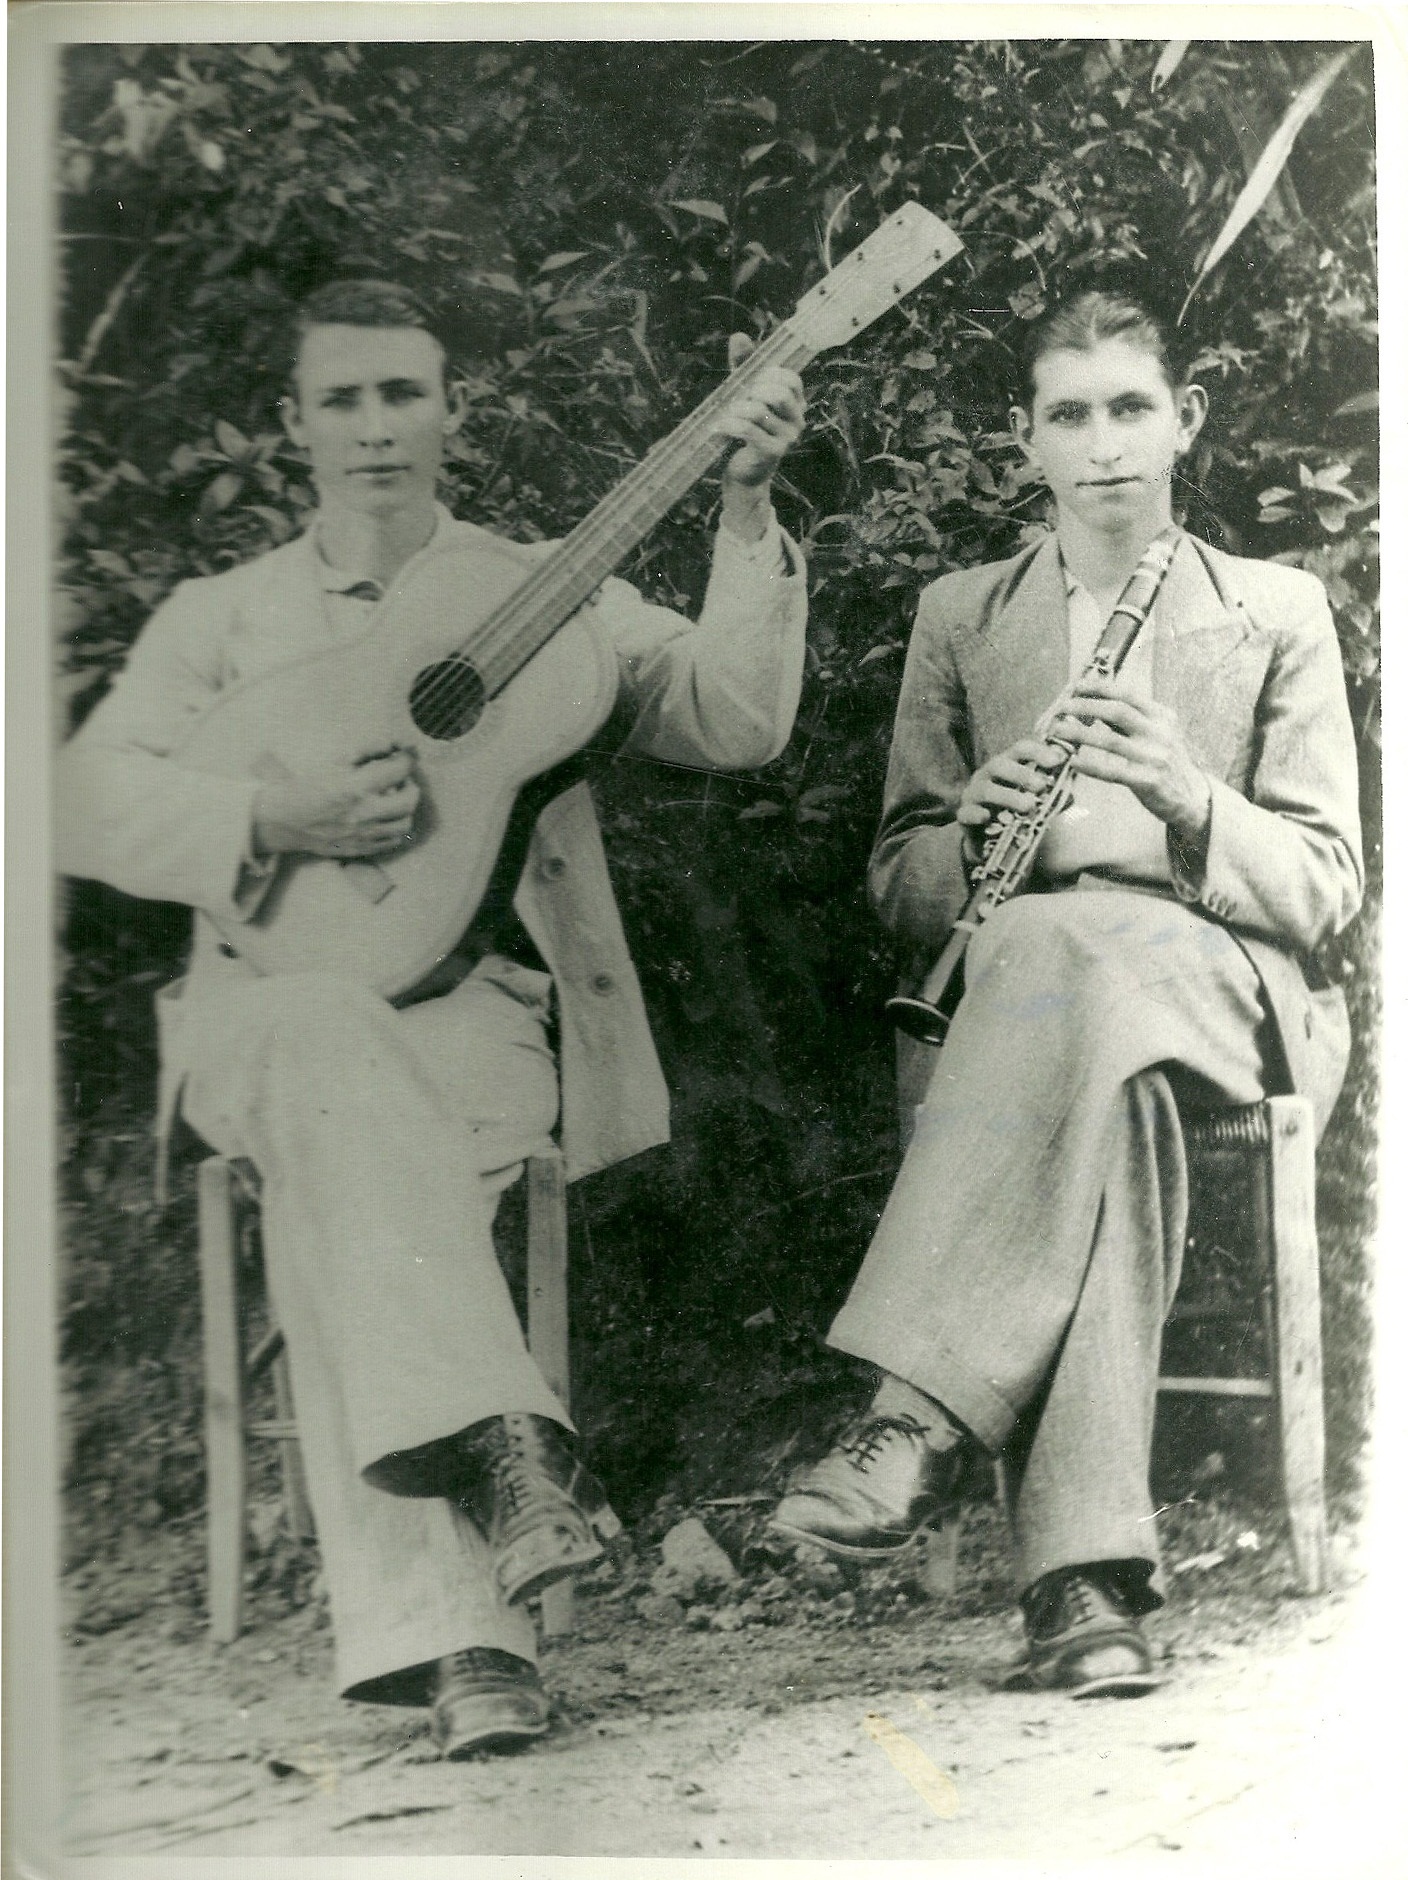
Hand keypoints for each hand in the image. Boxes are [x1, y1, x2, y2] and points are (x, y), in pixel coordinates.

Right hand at [252, 746, 420, 858]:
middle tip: (400, 780)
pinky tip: (384, 817)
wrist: (286, 819)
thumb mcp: (337, 761)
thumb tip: (398, 744)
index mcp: (356, 787)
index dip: (406, 759)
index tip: (404, 757)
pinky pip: (394, 841)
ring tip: (393, 800)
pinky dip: (395, 827)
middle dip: (410, 785)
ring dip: (405, 809)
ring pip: (406, 824)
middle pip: (410, 800)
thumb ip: (370, 749)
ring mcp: (364, 835)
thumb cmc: (311, 785)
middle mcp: (364, 813)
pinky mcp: (362, 850)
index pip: (399, 770)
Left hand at [714, 333, 805, 538]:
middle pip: (776, 392)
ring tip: (724, 418)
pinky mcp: (772, 453)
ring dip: (734, 411)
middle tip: (737, 404)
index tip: (751, 385)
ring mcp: (788, 438)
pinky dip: (728, 425)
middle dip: (751, 393)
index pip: (790, 378)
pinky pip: (748, 430)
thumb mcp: (744, 394)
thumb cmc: (745, 430)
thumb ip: (743, 366)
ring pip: (757, 410)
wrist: (744, 473)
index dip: (767, 375)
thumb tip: (739, 336)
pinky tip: (718, 428)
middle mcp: (798, 420)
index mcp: (796, 403)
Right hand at [956, 737, 1065, 864]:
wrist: (985, 840)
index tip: (1058, 760)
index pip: (1020, 749)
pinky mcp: (963, 816)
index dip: (1038, 751)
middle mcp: (986, 775)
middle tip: (1043, 785)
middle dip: (1022, 774)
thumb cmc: (1011, 813)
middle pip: (1000, 765)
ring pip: (986, 790)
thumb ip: (1050, 798)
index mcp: (1005, 766)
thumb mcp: (1033, 802)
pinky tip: (988, 817)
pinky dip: (977, 814)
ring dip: (1008, 796)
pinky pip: (967, 813)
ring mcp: (972, 795)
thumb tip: (1071, 796)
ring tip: (1029, 806)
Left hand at [1049, 678, 1211, 842]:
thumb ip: (1129, 720)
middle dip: (1085, 707)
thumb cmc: (1164, 762)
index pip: (1127, 695)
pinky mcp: (1148, 781)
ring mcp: (1155, 757)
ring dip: (1079, 734)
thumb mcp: (1156, 733)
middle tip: (1061, 708)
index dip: (1099, 688)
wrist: (1191, 797)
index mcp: (1162, 716)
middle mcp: (1160, 733)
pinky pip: (1113, 771)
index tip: (1076, 686)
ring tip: (1058, 731)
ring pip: (1110, 740)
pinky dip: (1090, 765)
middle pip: (1117, 711)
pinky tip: (1073, 761)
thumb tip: (1094, 701)